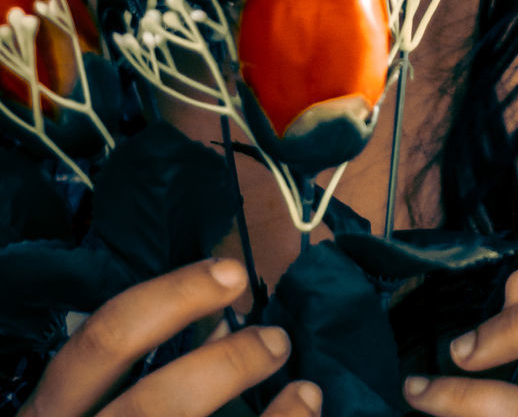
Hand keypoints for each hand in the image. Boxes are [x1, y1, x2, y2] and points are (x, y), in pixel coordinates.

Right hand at [18, 259, 321, 416]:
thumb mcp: (100, 407)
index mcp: (53, 413)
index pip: (103, 341)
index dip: (172, 298)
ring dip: (260, 411)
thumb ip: (149, 373)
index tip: (233, 273)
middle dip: (226, 366)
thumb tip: (221, 327)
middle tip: (278, 340)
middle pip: (152, 406)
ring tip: (306, 393)